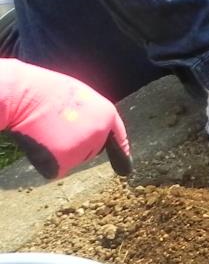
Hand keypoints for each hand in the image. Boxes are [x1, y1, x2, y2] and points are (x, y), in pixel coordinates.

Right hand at [0, 59, 130, 179]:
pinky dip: (46, 163)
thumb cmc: (48, 93)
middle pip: (90, 151)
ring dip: (60, 153)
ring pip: (73, 160)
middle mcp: (100, 133)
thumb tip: (88, 134)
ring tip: (46, 132)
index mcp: (107, 114)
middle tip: (57, 127)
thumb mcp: (80, 98)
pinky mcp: (65, 162)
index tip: (126, 169)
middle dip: (76, 145)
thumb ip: (91, 116)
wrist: (27, 98)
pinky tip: (40, 145)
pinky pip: (56, 169)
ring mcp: (84, 148)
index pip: (117, 136)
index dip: (121, 151)